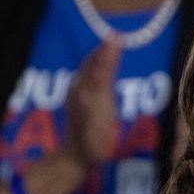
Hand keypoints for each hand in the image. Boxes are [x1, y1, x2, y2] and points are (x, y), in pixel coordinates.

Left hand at [62, 37, 120, 168]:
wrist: (75, 158)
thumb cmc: (94, 136)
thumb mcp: (101, 103)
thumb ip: (105, 73)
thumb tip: (110, 46)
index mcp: (88, 88)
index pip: (100, 63)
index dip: (110, 50)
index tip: (118, 36)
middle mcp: (80, 89)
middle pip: (92, 65)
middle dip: (103, 52)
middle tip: (115, 39)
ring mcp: (77, 98)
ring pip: (87, 73)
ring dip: (98, 60)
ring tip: (108, 51)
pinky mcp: (77, 107)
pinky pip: (86, 82)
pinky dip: (94, 72)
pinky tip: (98, 75)